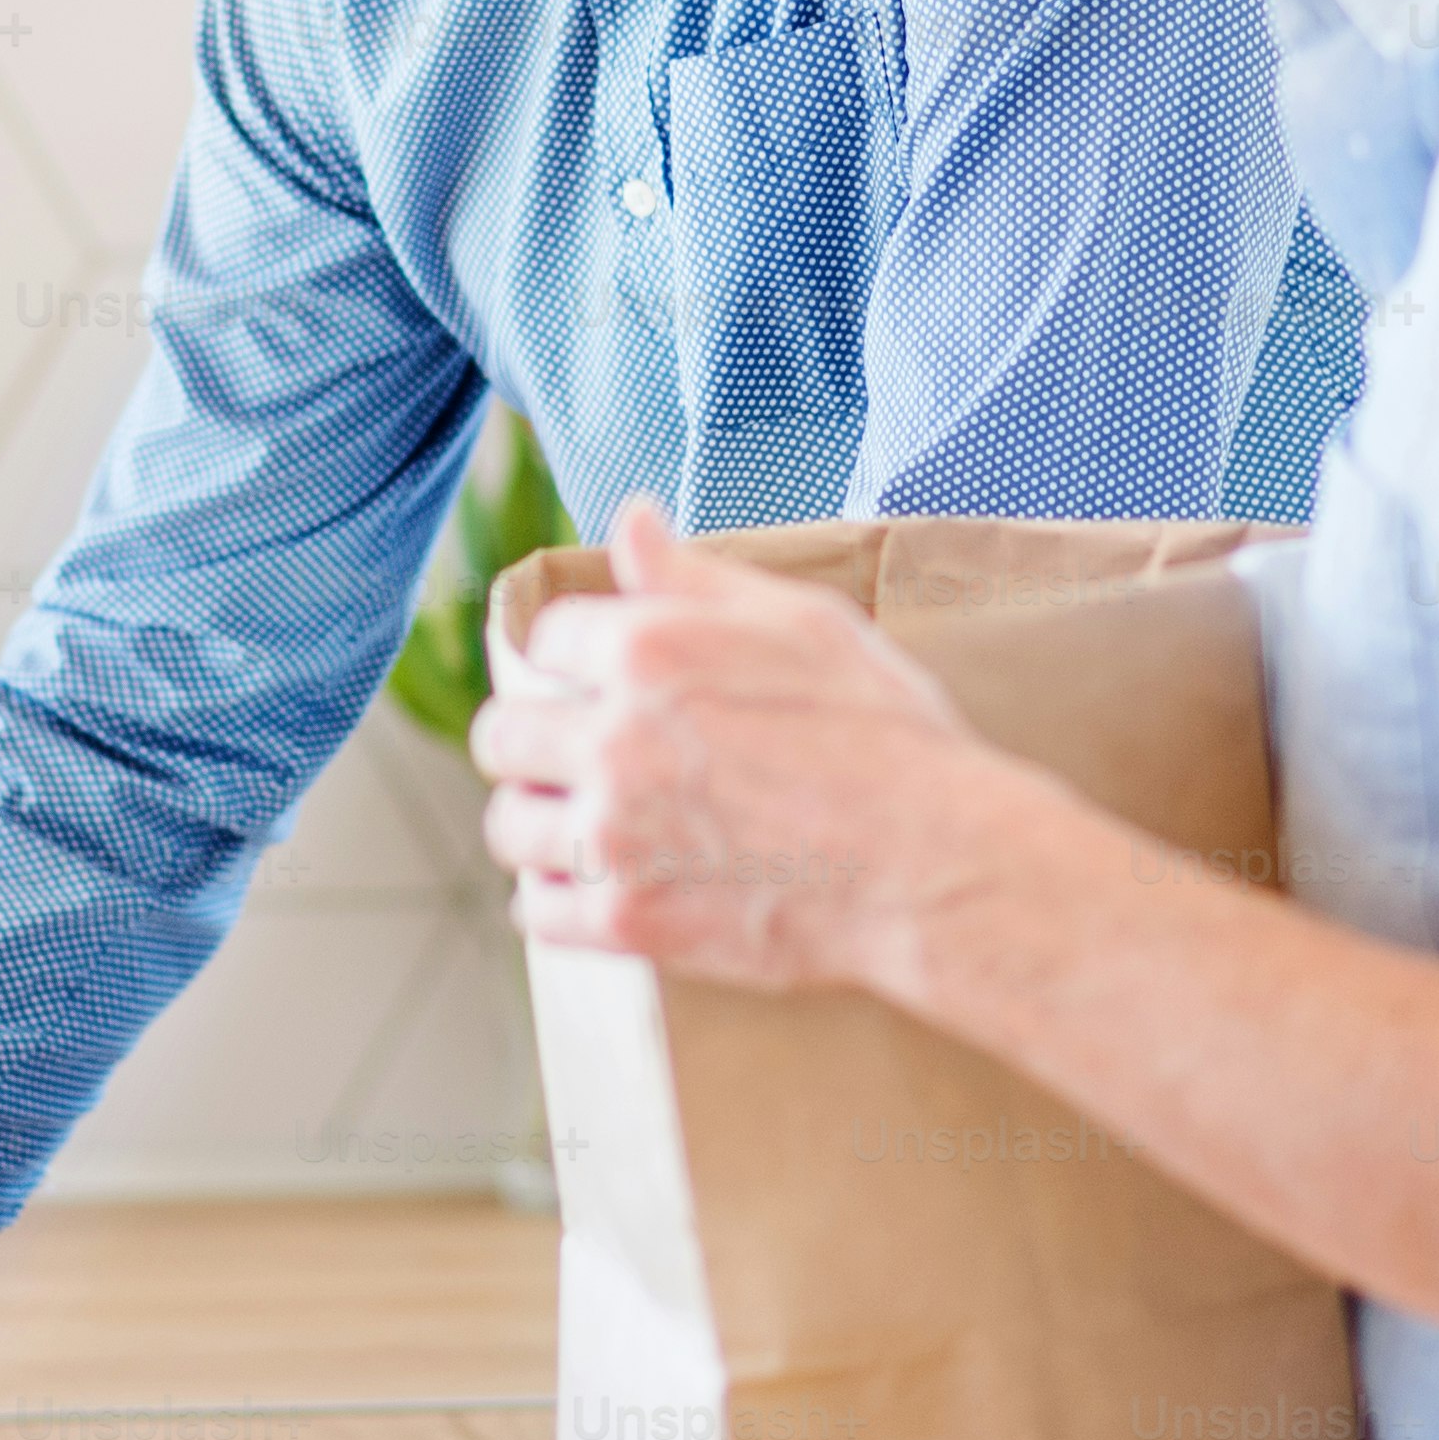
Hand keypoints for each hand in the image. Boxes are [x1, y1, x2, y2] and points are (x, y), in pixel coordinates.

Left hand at [474, 497, 1031, 993]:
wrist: (934, 864)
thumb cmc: (886, 735)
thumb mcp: (803, 623)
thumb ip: (698, 576)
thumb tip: (631, 518)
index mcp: (650, 650)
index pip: (546, 638)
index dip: (575, 660)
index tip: (597, 683)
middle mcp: (616, 737)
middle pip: (503, 734)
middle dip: (537, 739)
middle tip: (577, 757)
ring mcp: (616, 835)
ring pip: (508, 825)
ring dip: (540, 822)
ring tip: (586, 825)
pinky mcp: (630, 920)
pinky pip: (537, 912)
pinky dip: (558, 901)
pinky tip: (598, 887)